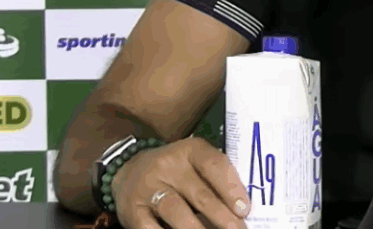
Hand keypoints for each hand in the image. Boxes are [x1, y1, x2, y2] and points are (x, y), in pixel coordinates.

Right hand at [111, 137, 250, 228]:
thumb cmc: (173, 170)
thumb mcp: (193, 163)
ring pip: (177, 211)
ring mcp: (148, 188)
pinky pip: (151, 228)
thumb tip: (239, 210)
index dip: (232, 188)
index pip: (215, 165)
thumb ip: (214, 180)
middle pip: (200, 193)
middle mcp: (168, 166)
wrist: (127, 169)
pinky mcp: (133, 210)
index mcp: (189, 151)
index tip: (244, 210)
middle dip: (223, 217)